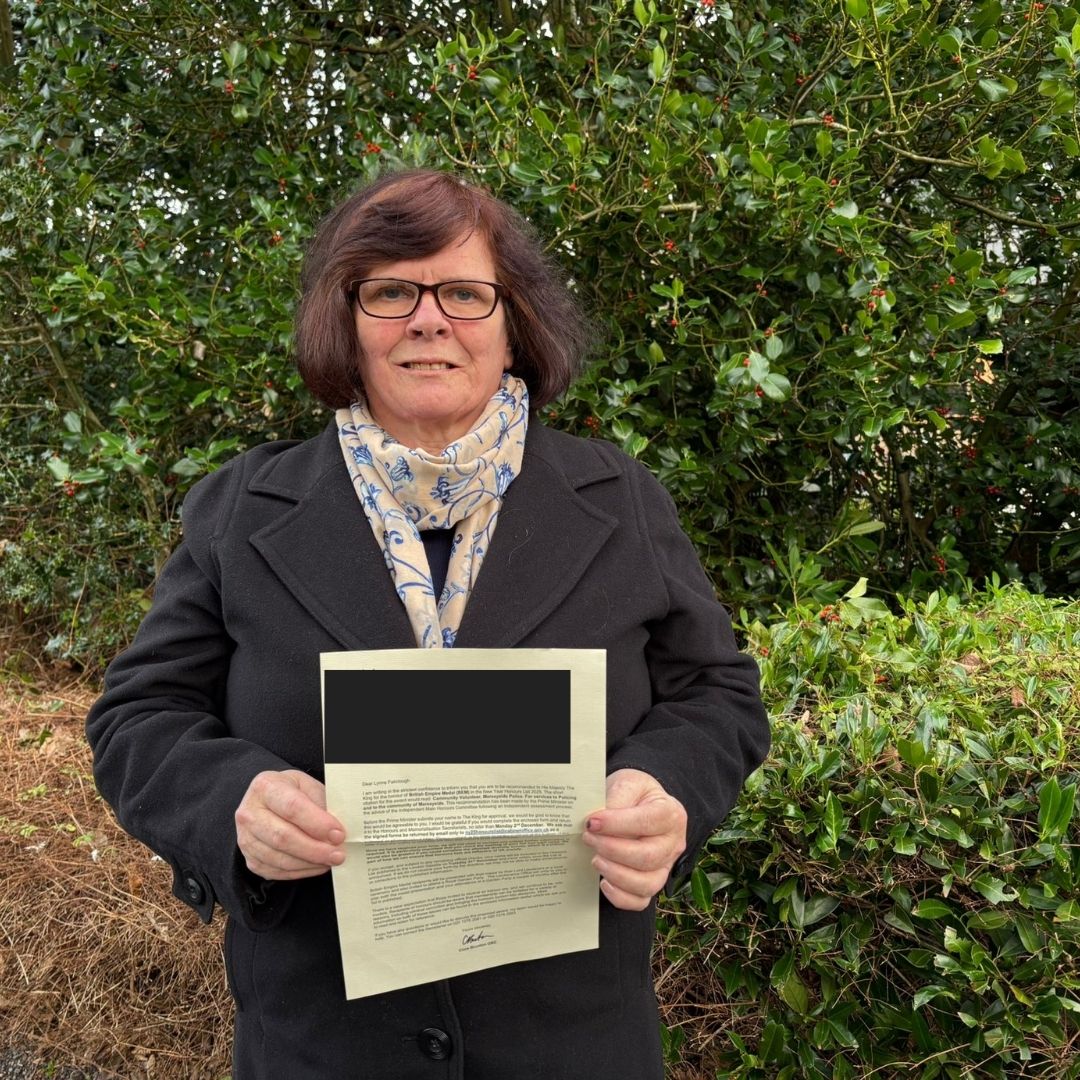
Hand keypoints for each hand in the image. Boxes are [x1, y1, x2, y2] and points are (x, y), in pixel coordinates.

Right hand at [235, 770, 345, 880]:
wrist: (269, 802)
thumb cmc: (291, 792)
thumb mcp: (308, 786)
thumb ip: (321, 806)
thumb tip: (336, 832)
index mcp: (265, 787)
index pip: (292, 807)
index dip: (317, 823)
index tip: (338, 834)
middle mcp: (249, 813)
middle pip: (283, 837)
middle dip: (315, 849)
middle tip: (338, 854)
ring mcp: (246, 838)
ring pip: (279, 858)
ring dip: (310, 863)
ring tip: (330, 860)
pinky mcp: (251, 859)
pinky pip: (277, 871)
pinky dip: (301, 871)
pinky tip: (317, 865)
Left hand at [582, 768, 686, 910]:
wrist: (638, 804)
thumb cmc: (633, 794)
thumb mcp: (627, 783)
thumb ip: (616, 798)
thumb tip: (598, 822)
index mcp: (671, 814)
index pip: (648, 822)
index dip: (617, 824)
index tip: (592, 822)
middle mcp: (673, 843)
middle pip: (647, 857)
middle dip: (612, 850)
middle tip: (588, 838)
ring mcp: (665, 867)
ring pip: (646, 883)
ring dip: (615, 874)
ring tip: (595, 859)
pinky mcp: (652, 883)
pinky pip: (640, 901)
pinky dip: (620, 897)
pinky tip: (604, 882)